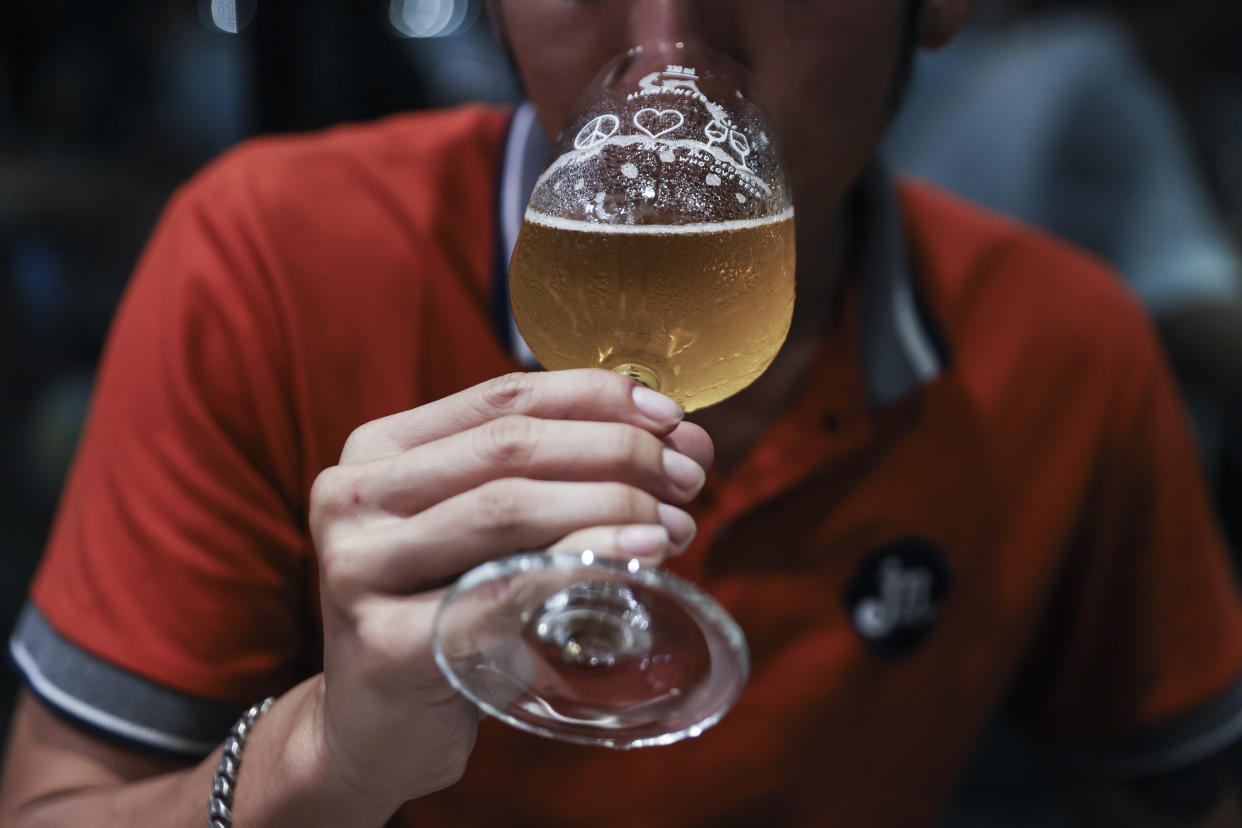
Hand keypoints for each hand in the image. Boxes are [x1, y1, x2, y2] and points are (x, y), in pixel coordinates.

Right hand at [306, 370, 710, 807]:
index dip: (594, 396)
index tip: (671, 416)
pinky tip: (634, 561)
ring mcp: (356, 568)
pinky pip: (498, 592)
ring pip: (505, 506)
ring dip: (609, 505)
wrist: (374, 731)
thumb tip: (677, 440)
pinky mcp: (382, 643)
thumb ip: (556, 481)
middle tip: (685, 478)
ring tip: (672, 525)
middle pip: (509, 446)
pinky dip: (576, 565)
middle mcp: (352, 496)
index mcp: (379, 451)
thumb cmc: (447, 618)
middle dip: (615, 451)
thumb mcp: (487, 535)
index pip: (501, 397)